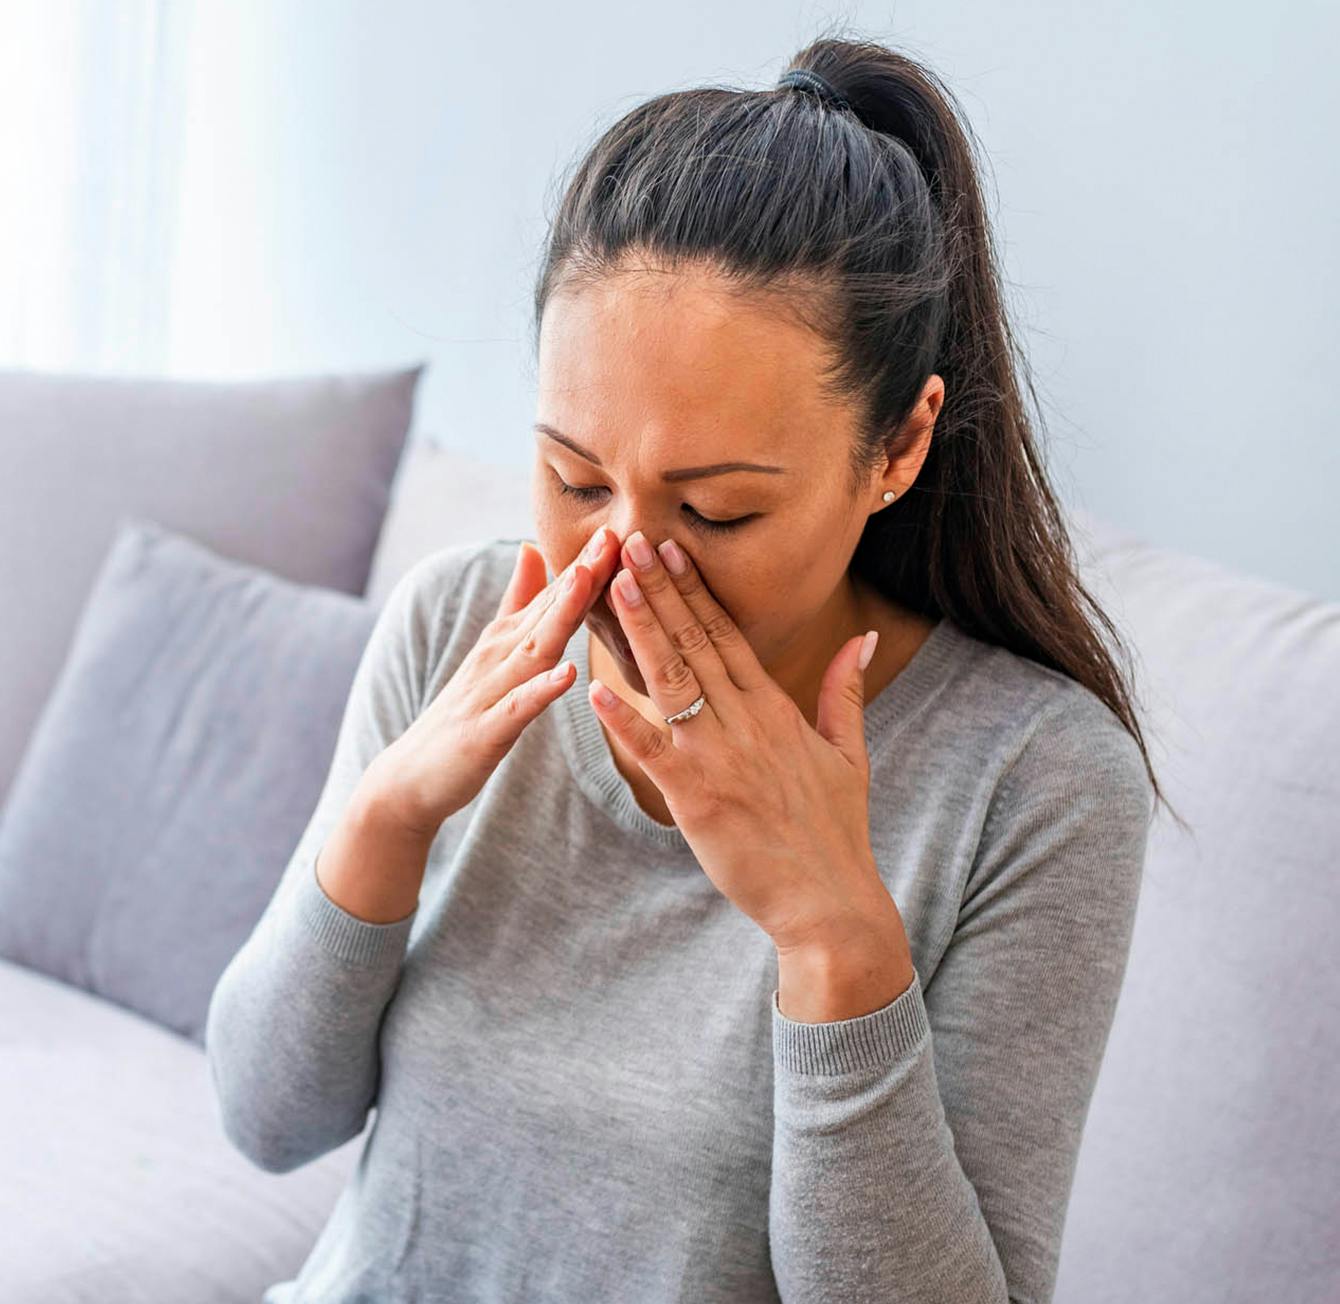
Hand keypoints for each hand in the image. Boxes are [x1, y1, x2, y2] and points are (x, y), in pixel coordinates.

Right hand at [372, 525, 619, 838]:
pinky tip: (568, 675)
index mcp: (508, 640)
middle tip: (613, 537)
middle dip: (581, 575)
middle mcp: (499, 657)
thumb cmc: (464, 712)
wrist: (411, 775)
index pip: (553, 597)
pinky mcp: (486, 731)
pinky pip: (519, 707)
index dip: (586, 564)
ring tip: (588, 583)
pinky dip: (542, 690)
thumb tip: (532, 548)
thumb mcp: (492, 651)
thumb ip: (515, 602)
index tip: (618, 529)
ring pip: (533, 649)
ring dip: (561, 615)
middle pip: (547, 611)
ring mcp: (491, 692)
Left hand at [590, 531, 901, 955]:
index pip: (729, 636)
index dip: (696, 592)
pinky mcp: (696, 796)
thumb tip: (864, 637)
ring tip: (614, 585)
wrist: (829, 900)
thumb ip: (844, 690)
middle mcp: (746, 722)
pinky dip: (623, 718)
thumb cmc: (836, 830)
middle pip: (695, 644)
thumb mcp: (850, 753)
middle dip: (662, 591)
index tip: (672, 551)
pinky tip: (594, 687)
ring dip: (641, 630)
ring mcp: (719, 756)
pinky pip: (652, 749)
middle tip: (631, 543)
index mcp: (776, 708)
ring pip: (672, 680)